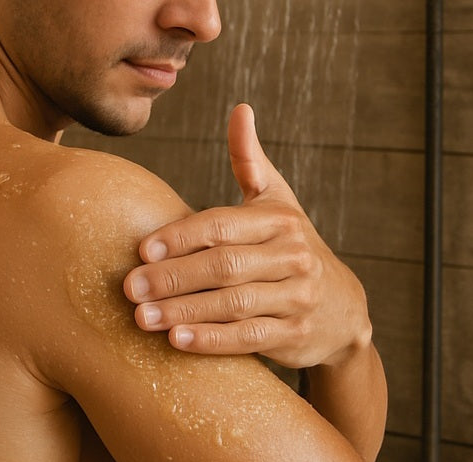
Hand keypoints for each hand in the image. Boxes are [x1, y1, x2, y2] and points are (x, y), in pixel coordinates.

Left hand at [123, 104, 372, 369]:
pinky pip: (248, 338)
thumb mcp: (278, 203)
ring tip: (142, 317)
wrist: (342, 309)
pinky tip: (176, 341)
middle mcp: (293, 257)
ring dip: (184, 311)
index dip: (180, 237)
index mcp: (280, 221)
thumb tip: (240, 110)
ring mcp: (297, 298)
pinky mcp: (295, 334)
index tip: (141, 249)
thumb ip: (251, 161)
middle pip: (224, 266)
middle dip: (173, 277)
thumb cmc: (291, 248)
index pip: (222, 225)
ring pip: (233, 304)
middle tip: (130, 288)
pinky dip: (211, 340)